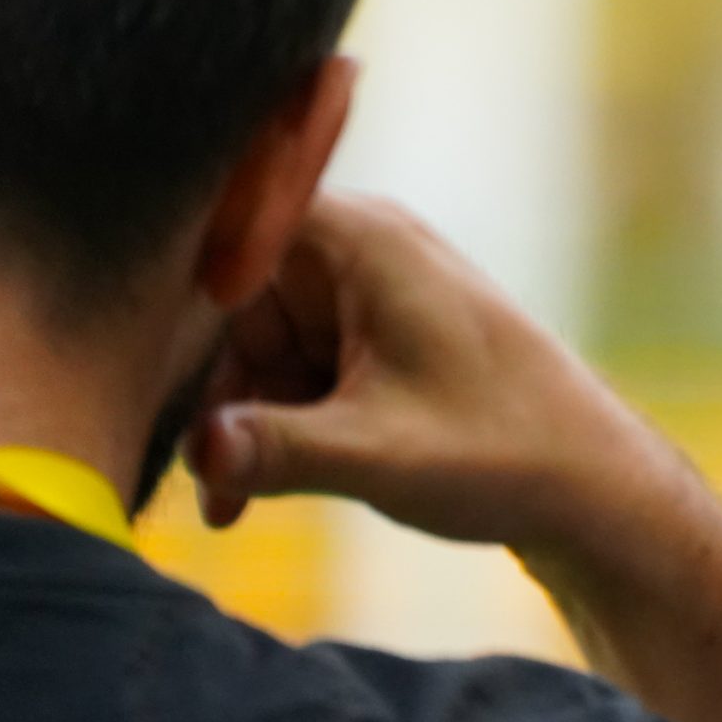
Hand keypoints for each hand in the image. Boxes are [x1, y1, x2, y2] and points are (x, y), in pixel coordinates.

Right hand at [187, 192, 677, 559]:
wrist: (590, 484)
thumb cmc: (501, 449)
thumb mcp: (376, 452)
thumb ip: (274, 447)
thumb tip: (194, 451)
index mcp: (364, 239)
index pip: (229, 217)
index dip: (173, 282)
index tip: (131, 355)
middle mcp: (364, 250)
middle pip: (231, 294)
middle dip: (210, 385)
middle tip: (198, 469)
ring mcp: (370, 295)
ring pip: (255, 341)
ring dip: (238, 419)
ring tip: (233, 504)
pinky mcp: (375, 341)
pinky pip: (291, 368)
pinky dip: (270, 425)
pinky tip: (248, 498)